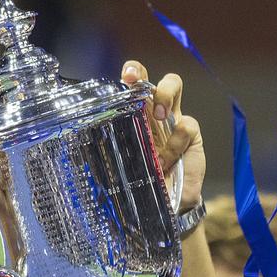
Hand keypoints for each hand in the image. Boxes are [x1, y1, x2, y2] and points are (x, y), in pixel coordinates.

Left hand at [121, 61, 204, 210]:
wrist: (170, 204)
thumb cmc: (141, 182)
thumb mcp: (123, 165)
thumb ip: (111, 151)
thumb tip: (83, 146)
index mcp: (132, 115)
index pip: (131, 83)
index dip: (131, 72)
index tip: (126, 78)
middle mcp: (151, 112)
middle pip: (150, 77)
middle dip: (145, 77)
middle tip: (142, 94)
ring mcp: (172, 120)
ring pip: (174, 85)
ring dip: (165, 96)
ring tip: (160, 118)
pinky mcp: (192, 134)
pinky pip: (187, 126)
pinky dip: (176, 142)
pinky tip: (166, 162)